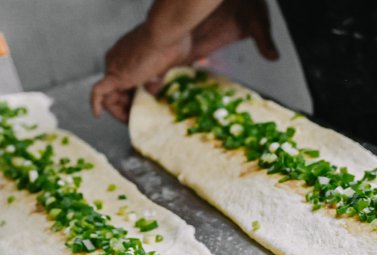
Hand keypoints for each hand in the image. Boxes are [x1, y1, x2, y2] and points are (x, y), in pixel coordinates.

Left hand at [91, 0, 278, 122]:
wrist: (189, 10)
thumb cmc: (219, 8)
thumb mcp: (247, 23)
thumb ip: (261, 40)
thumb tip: (276, 57)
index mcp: (169, 45)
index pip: (154, 66)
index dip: (153, 81)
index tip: (156, 92)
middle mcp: (145, 52)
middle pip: (130, 76)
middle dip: (131, 96)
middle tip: (136, 114)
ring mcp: (130, 59)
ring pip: (114, 86)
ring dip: (117, 105)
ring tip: (125, 121)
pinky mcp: (123, 66)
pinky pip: (104, 89)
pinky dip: (100, 101)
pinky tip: (101, 115)